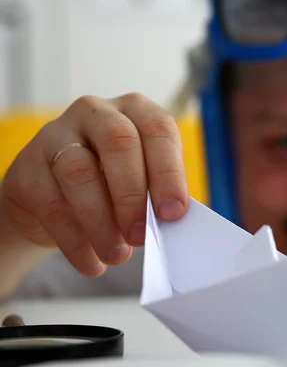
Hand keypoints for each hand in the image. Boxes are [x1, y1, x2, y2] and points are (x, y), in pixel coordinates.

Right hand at [0, 93, 188, 276]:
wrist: (54, 200)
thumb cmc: (112, 187)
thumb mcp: (141, 182)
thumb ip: (157, 194)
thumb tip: (172, 222)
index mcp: (135, 111)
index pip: (158, 129)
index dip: (168, 172)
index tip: (173, 213)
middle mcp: (96, 113)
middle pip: (119, 142)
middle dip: (133, 195)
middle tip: (140, 236)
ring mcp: (56, 134)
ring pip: (79, 171)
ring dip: (101, 221)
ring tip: (117, 254)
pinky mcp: (27, 166)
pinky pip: (50, 203)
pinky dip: (75, 240)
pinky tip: (92, 262)